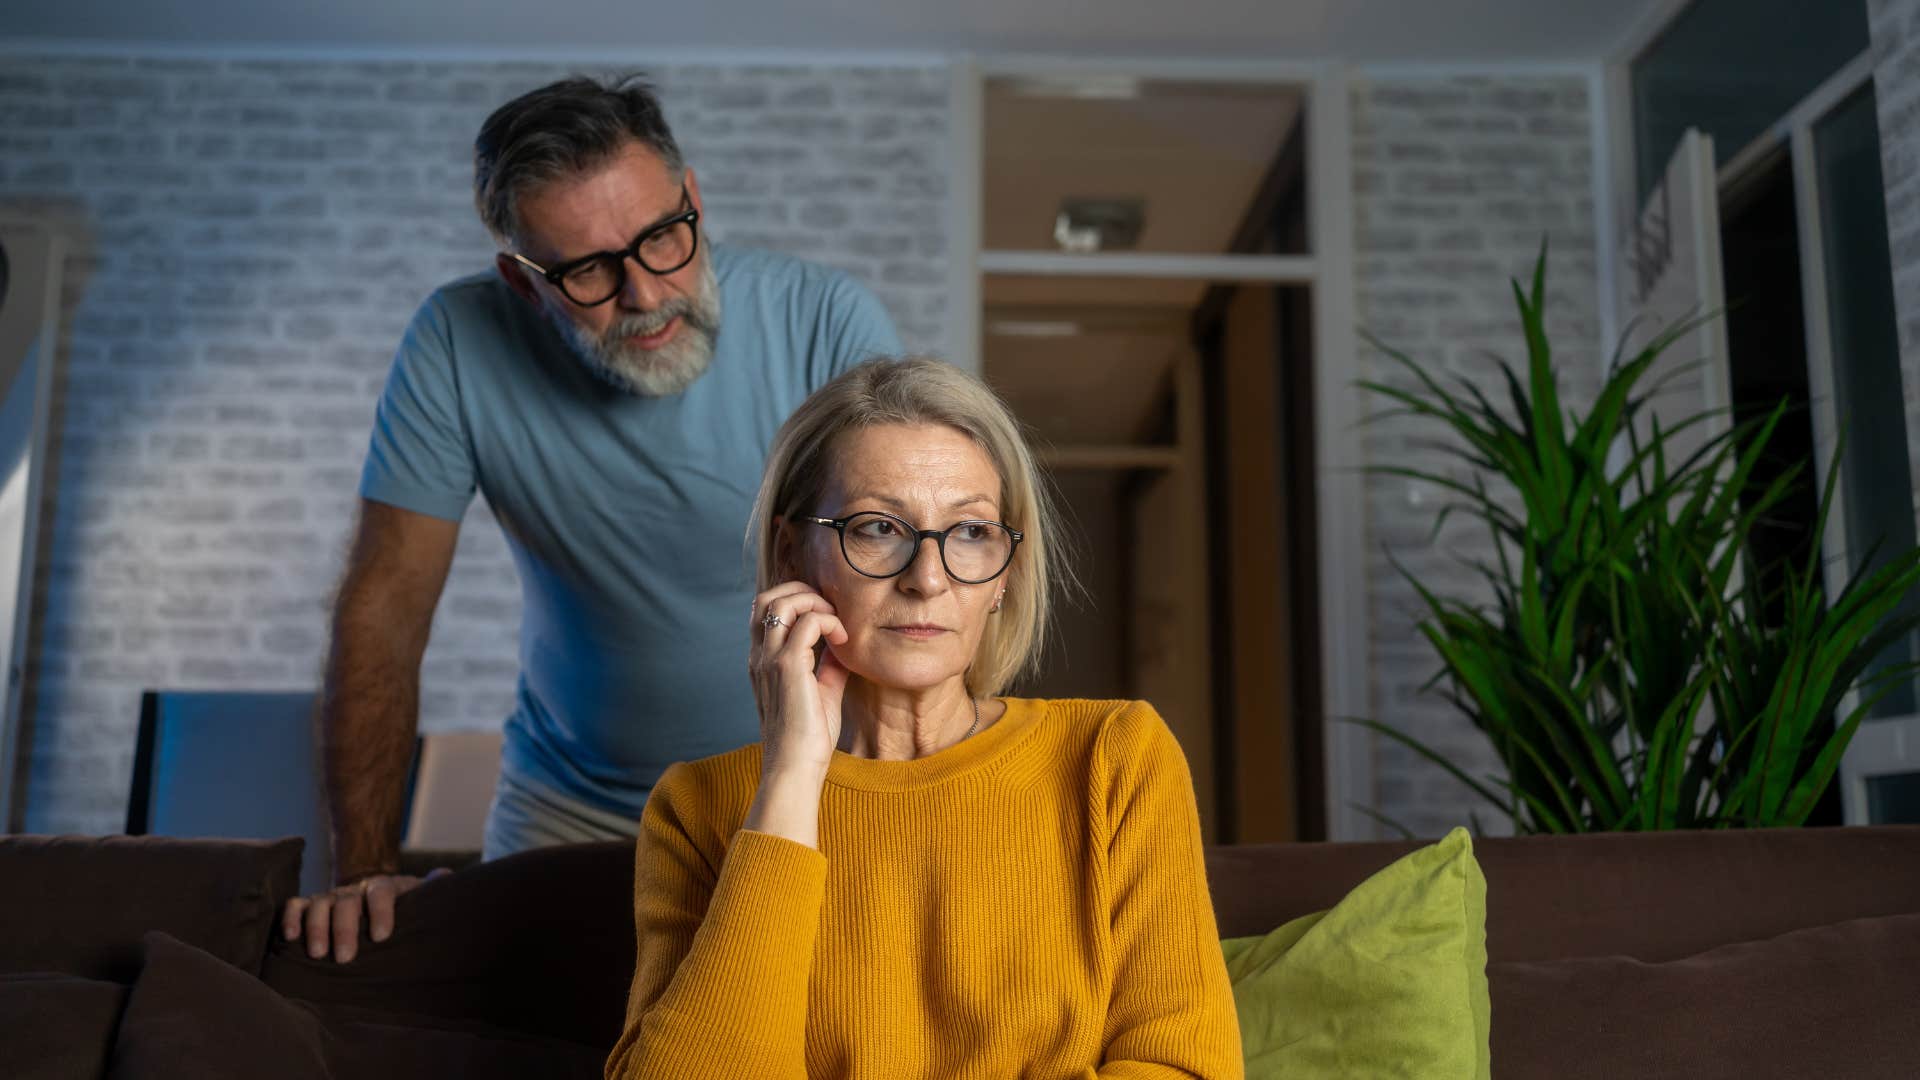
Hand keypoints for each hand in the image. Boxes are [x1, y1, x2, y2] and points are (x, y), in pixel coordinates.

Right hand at [280, 869, 449, 962]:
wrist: (377, 899)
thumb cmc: (404, 910)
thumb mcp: (421, 901)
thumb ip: (433, 890)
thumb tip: (446, 876)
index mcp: (384, 887)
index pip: (381, 891)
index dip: (380, 911)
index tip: (381, 937)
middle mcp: (355, 890)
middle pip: (346, 901)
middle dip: (344, 928)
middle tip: (346, 957)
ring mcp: (331, 897)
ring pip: (319, 903)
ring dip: (317, 927)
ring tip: (318, 954)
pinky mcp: (310, 907)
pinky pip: (296, 906)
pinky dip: (291, 918)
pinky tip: (289, 937)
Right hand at [748, 582, 850, 777]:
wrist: (795, 768)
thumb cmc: (807, 739)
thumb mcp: (821, 693)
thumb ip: (827, 666)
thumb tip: (843, 645)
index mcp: (763, 662)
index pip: (765, 612)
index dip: (795, 601)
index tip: (826, 618)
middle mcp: (761, 656)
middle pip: (767, 598)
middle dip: (801, 592)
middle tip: (830, 611)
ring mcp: (770, 660)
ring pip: (782, 602)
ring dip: (815, 602)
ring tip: (836, 622)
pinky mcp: (787, 667)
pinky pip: (807, 623)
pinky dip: (829, 622)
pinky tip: (843, 640)